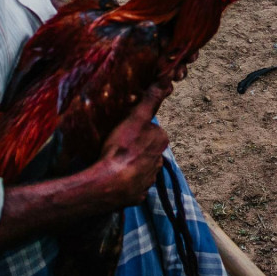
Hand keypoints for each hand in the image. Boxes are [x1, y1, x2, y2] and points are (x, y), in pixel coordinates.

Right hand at [85, 82, 170, 207]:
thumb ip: (151, 99)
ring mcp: (149, 180)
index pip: (149, 129)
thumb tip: (167, 80)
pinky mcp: (138, 195)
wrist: (109, 182)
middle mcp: (159, 161)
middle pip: (145, 147)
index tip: (123, 131)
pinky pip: (132, 184)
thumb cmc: (122, 147)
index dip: (135, 128)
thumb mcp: (136, 117)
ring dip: (129, 163)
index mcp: (161, 141)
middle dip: (134, 146)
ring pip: (139, 166)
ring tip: (113, 162)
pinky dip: (125, 180)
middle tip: (116, 146)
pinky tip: (115, 176)